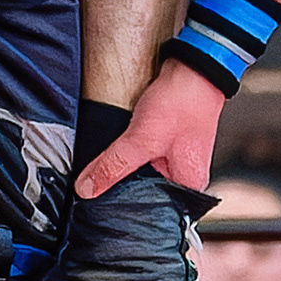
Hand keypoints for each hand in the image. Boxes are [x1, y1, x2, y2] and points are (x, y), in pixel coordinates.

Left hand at [76, 59, 225, 198]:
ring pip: (142, 174)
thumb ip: (112, 166)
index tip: (97, 207)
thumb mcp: (141, 140)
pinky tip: (118, 151)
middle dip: (121, 188)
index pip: (151, 211)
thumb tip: (86, 189)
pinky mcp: (168, 143)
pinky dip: (129, 154)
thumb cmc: (183, 104)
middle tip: (96, 187)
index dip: (124, 210)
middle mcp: (185, 177)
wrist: (194, 68)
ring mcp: (177, 159)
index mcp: (187, 187)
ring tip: (106, 168)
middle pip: (145, 193)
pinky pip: (144, 157)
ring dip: (124, 169)